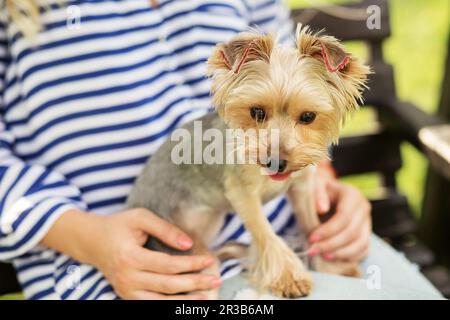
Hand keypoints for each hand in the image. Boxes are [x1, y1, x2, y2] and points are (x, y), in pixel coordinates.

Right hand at [42, 208, 220, 299]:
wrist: (92, 241)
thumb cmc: (119, 226)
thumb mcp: (140, 218)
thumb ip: (165, 229)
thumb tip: (188, 244)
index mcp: (130, 257)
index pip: (168, 265)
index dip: (191, 264)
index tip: (210, 260)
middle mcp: (127, 278)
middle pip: (168, 285)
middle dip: (194, 284)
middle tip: (216, 279)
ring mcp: (126, 290)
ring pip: (160, 301)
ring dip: (185, 302)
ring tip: (207, 298)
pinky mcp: (127, 296)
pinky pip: (151, 305)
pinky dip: (169, 305)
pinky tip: (186, 303)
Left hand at [309, 163, 371, 261]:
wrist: (327, 192)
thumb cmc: (319, 189)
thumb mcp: (315, 184)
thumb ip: (318, 193)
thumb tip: (322, 209)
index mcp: (352, 195)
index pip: (344, 217)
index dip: (328, 230)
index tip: (311, 238)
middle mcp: (364, 208)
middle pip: (352, 232)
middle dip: (331, 244)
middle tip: (313, 250)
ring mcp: (367, 222)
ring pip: (360, 243)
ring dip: (341, 253)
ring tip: (323, 256)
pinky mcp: (366, 233)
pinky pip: (364, 249)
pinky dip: (351, 257)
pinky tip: (334, 258)